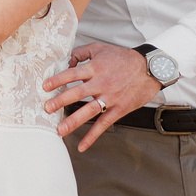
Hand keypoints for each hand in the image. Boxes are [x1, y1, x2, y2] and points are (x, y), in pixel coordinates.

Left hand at [43, 41, 160, 149]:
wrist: (150, 69)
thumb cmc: (124, 58)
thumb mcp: (100, 49)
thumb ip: (81, 53)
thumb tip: (66, 61)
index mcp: (96, 68)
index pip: (72, 74)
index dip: (58, 80)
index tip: (45, 87)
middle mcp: (101, 83)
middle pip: (77, 93)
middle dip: (60, 101)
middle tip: (47, 108)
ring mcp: (110, 97)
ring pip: (89, 111)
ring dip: (73, 121)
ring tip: (60, 129)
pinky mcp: (119, 109)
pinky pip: (104, 124)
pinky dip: (93, 136)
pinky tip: (82, 146)